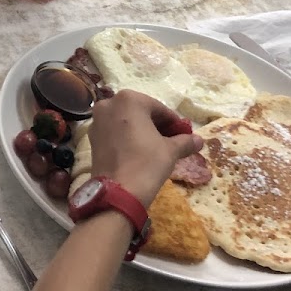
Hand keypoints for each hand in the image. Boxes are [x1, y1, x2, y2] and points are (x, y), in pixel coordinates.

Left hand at [88, 90, 202, 206]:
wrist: (118, 191)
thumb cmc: (147, 163)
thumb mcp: (171, 150)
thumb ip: (185, 141)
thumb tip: (200, 140)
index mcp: (129, 99)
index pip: (159, 108)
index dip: (174, 123)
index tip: (183, 135)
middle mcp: (109, 104)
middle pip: (140, 112)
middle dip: (156, 126)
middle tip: (171, 142)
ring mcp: (97, 120)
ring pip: (125, 121)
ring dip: (141, 131)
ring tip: (156, 148)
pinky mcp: (91, 137)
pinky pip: (114, 132)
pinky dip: (126, 138)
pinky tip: (137, 152)